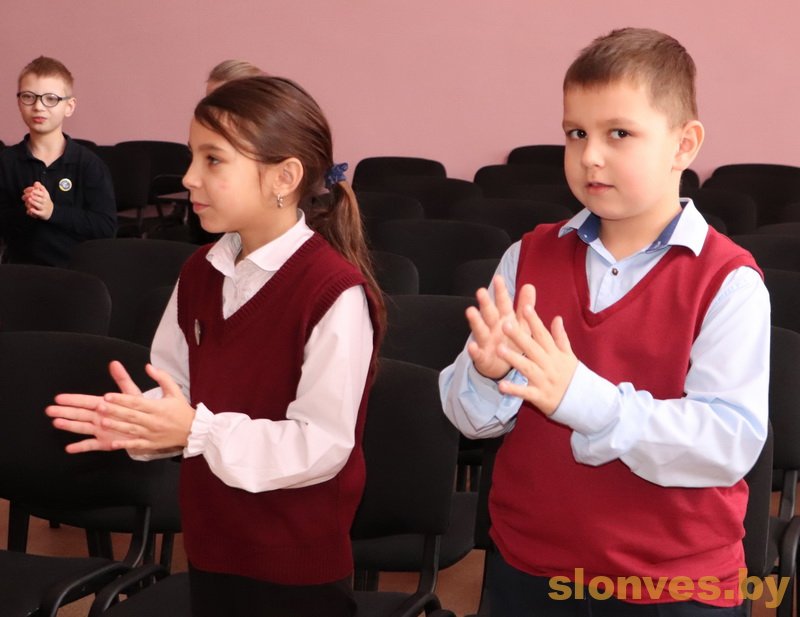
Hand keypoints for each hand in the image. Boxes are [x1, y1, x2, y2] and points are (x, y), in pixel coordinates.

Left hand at [22, 181, 53, 219]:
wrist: (51, 211)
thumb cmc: (45, 201)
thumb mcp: (44, 193)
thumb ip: (40, 187)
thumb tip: (36, 183)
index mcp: (45, 196)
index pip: (41, 193)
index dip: (35, 191)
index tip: (29, 191)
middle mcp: (45, 202)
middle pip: (39, 199)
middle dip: (33, 196)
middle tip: (28, 195)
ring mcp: (43, 208)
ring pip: (38, 205)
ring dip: (33, 202)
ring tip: (29, 199)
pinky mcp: (42, 213)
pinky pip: (38, 213)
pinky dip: (34, 211)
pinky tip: (30, 209)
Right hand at [47, 361, 144, 452]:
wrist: (145, 427)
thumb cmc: (137, 409)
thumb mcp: (131, 392)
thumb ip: (122, 379)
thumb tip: (114, 363)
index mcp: (103, 404)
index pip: (85, 401)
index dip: (72, 399)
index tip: (59, 398)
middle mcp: (98, 417)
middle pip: (79, 413)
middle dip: (64, 411)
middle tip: (49, 410)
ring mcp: (100, 430)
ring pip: (81, 427)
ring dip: (69, 425)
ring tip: (57, 423)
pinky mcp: (104, 442)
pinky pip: (90, 445)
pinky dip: (80, 447)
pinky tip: (70, 448)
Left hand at [96, 363, 194, 450]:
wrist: (193, 430)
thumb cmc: (181, 410)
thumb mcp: (174, 391)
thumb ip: (162, 377)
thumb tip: (148, 366)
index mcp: (158, 407)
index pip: (137, 402)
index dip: (122, 399)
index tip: (108, 396)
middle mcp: (154, 421)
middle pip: (131, 415)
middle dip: (115, 411)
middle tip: (99, 407)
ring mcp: (152, 434)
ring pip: (131, 430)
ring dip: (116, 426)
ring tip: (101, 422)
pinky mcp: (151, 444)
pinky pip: (137, 445)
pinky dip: (125, 445)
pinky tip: (113, 444)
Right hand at [466, 275, 532, 379]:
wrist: (502, 366)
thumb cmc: (511, 340)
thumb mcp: (521, 323)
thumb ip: (524, 306)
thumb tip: (529, 285)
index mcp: (504, 318)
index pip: (502, 303)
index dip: (500, 291)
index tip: (498, 278)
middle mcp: (492, 327)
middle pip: (489, 313)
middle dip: (485, 303)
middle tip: (481, 291)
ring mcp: (486, 341)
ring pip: (480, 330)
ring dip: (475, 321)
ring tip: (470, 311)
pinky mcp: (482, 357)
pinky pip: (478, 354)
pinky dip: (474, 351)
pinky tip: (471, 347)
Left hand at [496, 284, 577, 414]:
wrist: (584, 403)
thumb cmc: (572, 376)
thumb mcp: (569, 355)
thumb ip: (560, 337)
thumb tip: (557, 318)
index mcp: (555, 353)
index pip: (543, 334)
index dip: (534, 321)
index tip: (525, 307)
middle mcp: (548, 365)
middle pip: (532, 348)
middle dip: (519, 336)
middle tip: (505, 324)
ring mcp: (543, 381)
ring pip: (527, 368)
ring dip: (513, 359)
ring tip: (499, 349)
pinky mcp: (539, 396)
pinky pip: (525, 393)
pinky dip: (513, 390)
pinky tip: (501, 386)